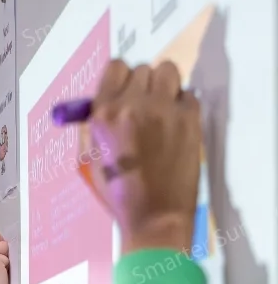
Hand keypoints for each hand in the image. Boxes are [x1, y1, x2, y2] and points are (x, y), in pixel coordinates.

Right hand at [87, 60, 201, 253]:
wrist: (154, 216)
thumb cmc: (119, 194)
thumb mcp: (93, 159)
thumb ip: (97, 125)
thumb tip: (105, 101)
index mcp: (104, 115)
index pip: (115, 67)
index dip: (119, 78)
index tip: (123, 91)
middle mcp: (133, 105)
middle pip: (142, 69)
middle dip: (141, 85)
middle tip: (142, 107)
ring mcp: (164, 109)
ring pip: (168, 71)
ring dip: (163, 86)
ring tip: (161, 109)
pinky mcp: (190, 117)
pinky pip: (187, 94)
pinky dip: (181, 104)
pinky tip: (175, 125)